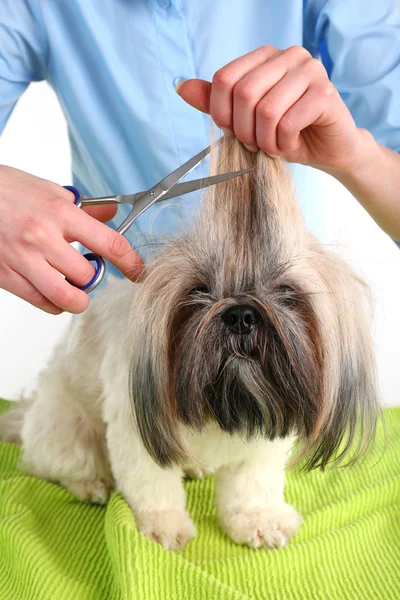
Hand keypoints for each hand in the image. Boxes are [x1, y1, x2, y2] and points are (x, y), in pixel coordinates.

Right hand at [0, 166, 142, 313]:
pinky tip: (52, 290)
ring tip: (74, 287)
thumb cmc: (7, 190)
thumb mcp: (50, 191)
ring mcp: (23, 260)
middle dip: (94, 277)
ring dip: (78, 298)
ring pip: (66, 298)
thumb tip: (112, 214)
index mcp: (60, 213)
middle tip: (89, 270)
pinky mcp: (6, 276)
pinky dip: (54, 303)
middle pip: (88, 277)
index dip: (131, 262)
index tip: (138, 271)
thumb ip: (85, 209)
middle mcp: (43, 238)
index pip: (109, 244)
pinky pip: (41, 302)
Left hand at [176, 45, 362, 172]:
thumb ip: (216, 103)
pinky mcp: (325, 93)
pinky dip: (283, 144)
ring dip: (265, 140)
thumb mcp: (245, 120)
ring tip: (272, 147)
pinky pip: (288, 123)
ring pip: (267, 110)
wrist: (327, 150)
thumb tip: (181, 86)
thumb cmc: (287, 134)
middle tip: (255, 145)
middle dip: (244, 130)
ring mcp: (309, 70)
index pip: (224, 78)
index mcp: (264, 57)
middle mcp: (288, 56)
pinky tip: (290, 145)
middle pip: (244, 93)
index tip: (234, 133)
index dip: (222, 113)